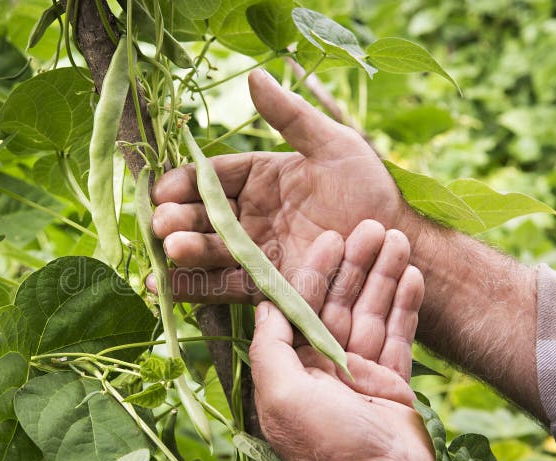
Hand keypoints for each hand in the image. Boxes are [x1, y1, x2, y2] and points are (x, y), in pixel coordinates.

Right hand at [150, 69, 418, 301]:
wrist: (393, 243)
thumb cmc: (368, 188)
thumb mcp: (333, 144)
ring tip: (171, 251)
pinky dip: (193, 288)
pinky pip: (223, 286)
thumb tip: (253, 77)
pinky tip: (166, 288)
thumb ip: (291, 116)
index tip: (163, 190)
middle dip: (178, 219)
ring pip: (209, 251)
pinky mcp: (263, 285)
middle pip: (203, 216)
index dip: (185, 183)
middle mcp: (249, 215)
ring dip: (185, 253)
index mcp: (259, 178)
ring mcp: (254, 252)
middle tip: (162, 224)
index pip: (212, 177)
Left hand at [248, 222, 452, 460]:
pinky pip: (400, 335)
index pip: (299, 307)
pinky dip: (407, 305)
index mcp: (290, 369)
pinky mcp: (392, 381)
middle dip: (354, 265)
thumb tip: (264, 304)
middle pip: (338, 303)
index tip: (329, 238)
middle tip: (371, 226)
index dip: (312, 271)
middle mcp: (321, 367)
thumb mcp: (280, 393)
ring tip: (398, 238)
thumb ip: (270, 345)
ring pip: (371, 312)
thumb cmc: (324, 444)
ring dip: (383, 276)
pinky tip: (414, 274)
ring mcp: (358, 374)